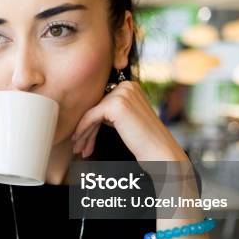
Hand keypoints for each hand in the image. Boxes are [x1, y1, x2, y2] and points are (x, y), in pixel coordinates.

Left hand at [71, 81, 187, 161]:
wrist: (160, 153)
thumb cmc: (145, 141)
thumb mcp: (127, 118)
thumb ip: (111, 111)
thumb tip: (86, 114)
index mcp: (130, 86)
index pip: (102, 102)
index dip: (91, 122)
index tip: (83, 138)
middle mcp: (127, 85)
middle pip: (96, 108)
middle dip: (86, 129)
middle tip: (78, 146)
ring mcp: (122, 93)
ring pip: (91, 113)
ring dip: (83, 133)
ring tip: (78, 149)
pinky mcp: (116, 105)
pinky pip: (90, 117)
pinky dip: (82, 131)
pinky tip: (79, 143)